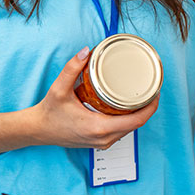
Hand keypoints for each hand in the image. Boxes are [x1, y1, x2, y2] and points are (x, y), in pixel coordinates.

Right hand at [28, 48, 158, 150]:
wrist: (38, 130)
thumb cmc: (49, 113)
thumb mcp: (59, 89)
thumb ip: (72, 68)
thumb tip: (86, 51)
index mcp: (99, 127)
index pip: (137, 121)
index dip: (151, 107)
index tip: (156, 92)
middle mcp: (104, 139)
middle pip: (136, 125)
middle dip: (146, 107)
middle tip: (150, 88)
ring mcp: (102, 143)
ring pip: (129, 129)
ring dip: (138, 114)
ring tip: (141, 95)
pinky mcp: (99, 142)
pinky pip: (121, 131)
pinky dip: (128, 120)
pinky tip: (127, 107)